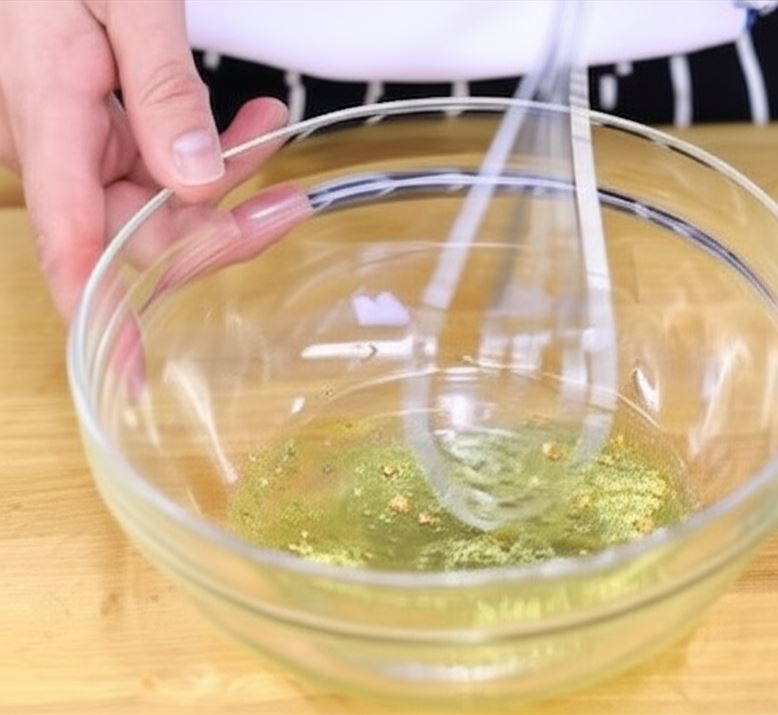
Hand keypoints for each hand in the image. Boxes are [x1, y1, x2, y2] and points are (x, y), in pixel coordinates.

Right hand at [0, 0, 290, 321]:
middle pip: (140, 231)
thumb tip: (195, 179)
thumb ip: (159, 86)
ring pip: (162, 201)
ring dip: (228, 180)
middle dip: (222, 229)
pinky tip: (249, 125)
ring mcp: (79, 139)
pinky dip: (211, 150)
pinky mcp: (101, 128)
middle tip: (289, 206)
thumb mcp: (123, 1)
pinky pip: (160, 165)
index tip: (133, 373)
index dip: (102, 319)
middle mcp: (58, 143)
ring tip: (271, 132)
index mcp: (47, 116)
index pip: (70, 245)